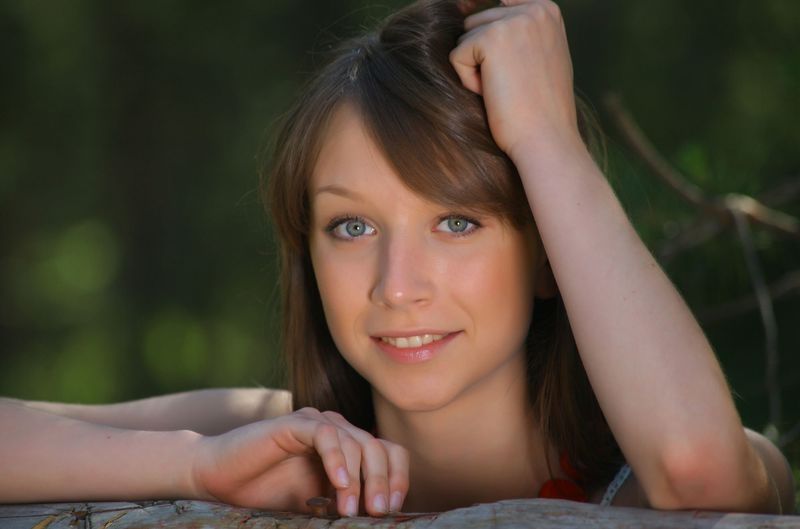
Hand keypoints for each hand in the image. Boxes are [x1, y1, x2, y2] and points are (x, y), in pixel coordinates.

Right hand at [190, 408, 408, 516]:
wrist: (217, 480)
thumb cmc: (265, 495)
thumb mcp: (314, 507)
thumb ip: (343, 506)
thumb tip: (377, 522)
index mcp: (347, 448)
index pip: (389, 453)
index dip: (398, 479)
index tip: (393, 510)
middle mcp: (336, 431)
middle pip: (379, 448)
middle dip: (383, 483)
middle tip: (378, 513)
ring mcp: (316, 423)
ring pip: (357, 442)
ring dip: (358, 480)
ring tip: (349, 510)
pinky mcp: (295, 423)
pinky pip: (326, 434)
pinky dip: (336, 459)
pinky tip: (337, 485)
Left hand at [450, 0, 580, 160]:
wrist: (546, 138)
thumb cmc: (542, 109)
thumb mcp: (544, 56)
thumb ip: (524, 31)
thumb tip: (491, 10)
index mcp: (547, 10)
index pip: (496, 13)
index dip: (496, 49)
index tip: (518, 74)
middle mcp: (533, 9)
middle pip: (477, 25)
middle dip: (485, 59)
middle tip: (514, 86)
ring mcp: (513, 21)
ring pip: (465, 40)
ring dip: (476, 69)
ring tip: (506, 89)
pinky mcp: (490, 39)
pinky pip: (457, 56)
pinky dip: (468, 81)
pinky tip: (495, 94)